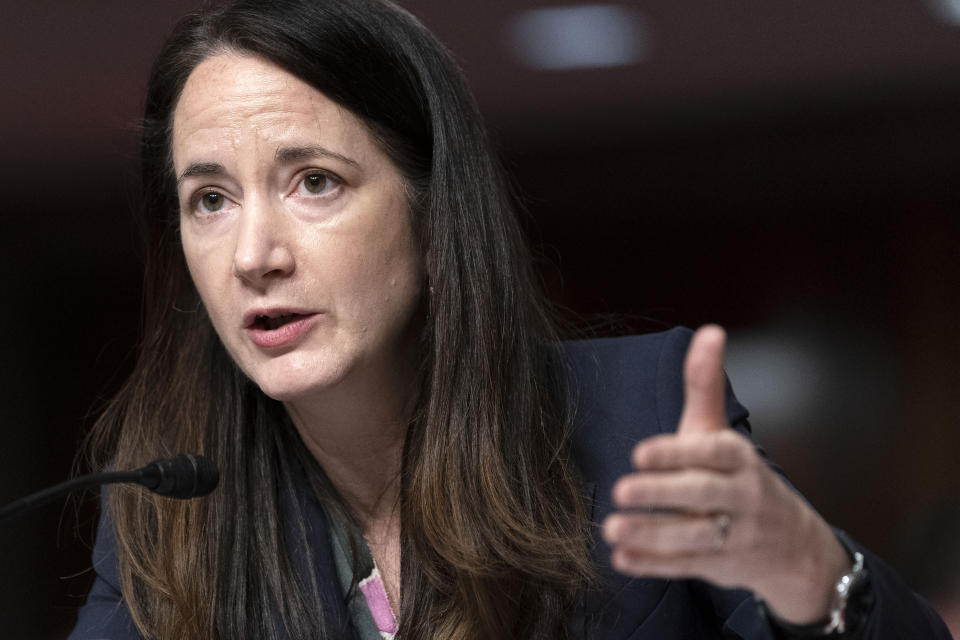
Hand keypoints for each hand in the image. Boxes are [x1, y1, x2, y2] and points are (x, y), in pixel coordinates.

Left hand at [601, 325, 850, 623]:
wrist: (790, 544)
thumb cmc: (737, 474)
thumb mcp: (720, 430)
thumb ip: (706, 385)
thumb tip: (710, 331)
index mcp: (739, 458)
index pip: (711, 454)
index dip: (676, 453)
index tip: (639, 453)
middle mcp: (741, 496)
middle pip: (702, 495)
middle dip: (661, 494)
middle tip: (620, 491)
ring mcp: (733, 535)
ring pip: (693, 536)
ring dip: (651, 535)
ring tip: (612, 529)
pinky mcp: (719, 566)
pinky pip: (686, 566)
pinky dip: (653, 565)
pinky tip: (621, 559)